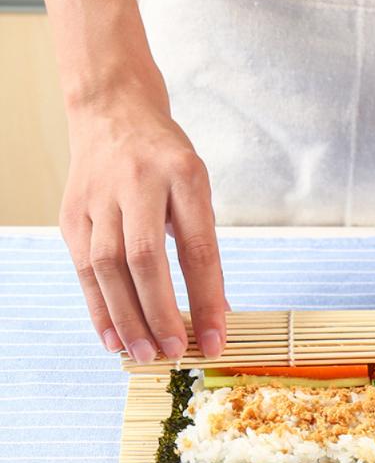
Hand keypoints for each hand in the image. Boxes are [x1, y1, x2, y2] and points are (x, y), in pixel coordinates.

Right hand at [59, 89, 226, 361]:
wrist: (113, 109)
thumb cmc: (166, 159)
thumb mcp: (197, 190)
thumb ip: (203, 247)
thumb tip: (213, 313)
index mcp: (184, 176)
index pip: (198, 250)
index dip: (206, 301)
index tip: (215, 341)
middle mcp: (138, 183)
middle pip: (146, 259)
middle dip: (160, 313)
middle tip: (175, 352)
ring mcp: (99, 196)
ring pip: (108, 266)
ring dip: (127, 317)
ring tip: (144, 354)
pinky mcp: (72, 212)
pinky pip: (83, 267)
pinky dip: (98, 306)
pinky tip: (112, 337)